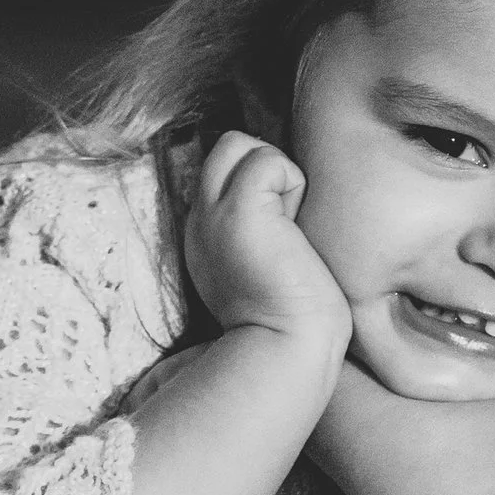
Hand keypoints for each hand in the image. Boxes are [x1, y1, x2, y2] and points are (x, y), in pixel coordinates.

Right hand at [184, 132, 350, 362]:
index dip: (258, 183)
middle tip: (287, 218)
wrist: (288, 350)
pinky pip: (267, 160)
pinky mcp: (239, 213)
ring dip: (277, 174)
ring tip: (289, 226)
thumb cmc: (292, 318)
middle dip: (262, 166)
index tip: (282, 227)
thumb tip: (287, 194)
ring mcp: (213, 214)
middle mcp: (200, 220)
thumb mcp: (263, 264)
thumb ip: (263, 229)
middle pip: (224, 148)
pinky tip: (294, 230)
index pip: (224, 172)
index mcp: (205, 235)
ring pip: (238, 143)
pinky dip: (292, 182)